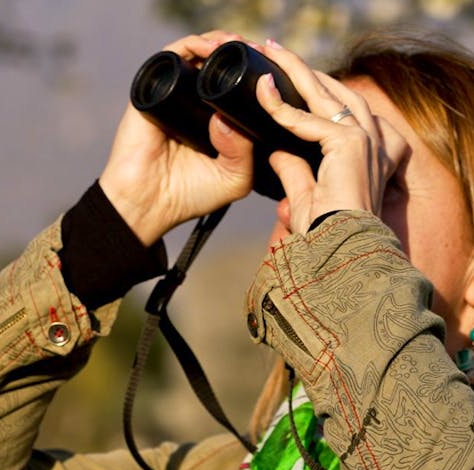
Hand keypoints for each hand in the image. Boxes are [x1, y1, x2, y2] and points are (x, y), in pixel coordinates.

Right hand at [99, 30, 255, 245]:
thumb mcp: (234, 177)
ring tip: (235, 44)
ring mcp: (173, 96)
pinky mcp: (152, 92)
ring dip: (218, 42)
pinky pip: (172, 57)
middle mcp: (194, 104)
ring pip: (198, 54)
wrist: (148, 204)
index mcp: (215, 121)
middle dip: (240, 51)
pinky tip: (209, 49)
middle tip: (258, 50)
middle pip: (219, 64)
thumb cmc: (188, 196)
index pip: (238, 86)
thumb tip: (229, 117)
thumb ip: (245, 150)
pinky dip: (192, 44)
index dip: (255, 72)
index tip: (273, 67)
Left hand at [254, 39, 408, 233]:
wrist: (340, 249)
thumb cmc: (327, 232)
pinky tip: (264, 93)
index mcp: (372, 150)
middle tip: (276, 51)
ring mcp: (366, 139)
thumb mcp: (304, 195)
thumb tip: (276, 152)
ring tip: (271, 52)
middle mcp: (375, 140)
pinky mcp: (350, 145)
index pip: (343, 108)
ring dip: (296, 71)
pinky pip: (309, 120)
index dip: (316, 89)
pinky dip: (283, 108)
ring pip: (325, 93)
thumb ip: (294, 171)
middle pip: (337, 91)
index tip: (288, 78)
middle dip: (305, 69)